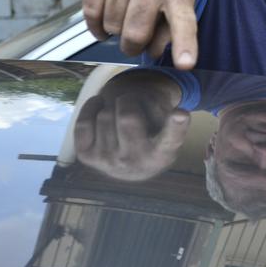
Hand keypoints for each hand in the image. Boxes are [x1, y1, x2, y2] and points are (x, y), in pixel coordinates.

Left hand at [74, 76, 190, 180]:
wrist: (131, 165)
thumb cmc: (152, 138)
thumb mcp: (166, 129)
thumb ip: (161, 116)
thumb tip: (129, 106)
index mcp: (162, 154)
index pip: (169, 139)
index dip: (175, 126)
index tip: (181, 114)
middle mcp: (135, 162)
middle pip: (127, 116)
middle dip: (128, 101)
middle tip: (131, 104)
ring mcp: (108, 162)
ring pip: (104, 115)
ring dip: (111, 108)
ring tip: (118, 116)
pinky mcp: (86, 157)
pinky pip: (83, 121)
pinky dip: (92, 109)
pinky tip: (101, 112)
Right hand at [82, 0, 198, 67]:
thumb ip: (172, 29)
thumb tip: (153, 53)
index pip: (182, 20)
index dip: (184, 44)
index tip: (185, 64)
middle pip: (135, 33)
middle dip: (133, 46)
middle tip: (137, 39)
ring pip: (111, 26)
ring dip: (117, 30)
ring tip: (126, 15)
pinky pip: (90, 15)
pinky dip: (97, 25)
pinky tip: (107, 17)